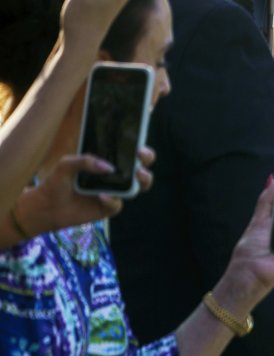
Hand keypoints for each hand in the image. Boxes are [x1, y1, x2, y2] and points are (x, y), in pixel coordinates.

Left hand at [13, 149, 155, 237]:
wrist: (46, 207)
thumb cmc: (57, 182)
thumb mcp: (66, 164)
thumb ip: (86, 160)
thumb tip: (108, 167)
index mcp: (107, 163)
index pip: (129, 153)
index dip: (139, 150)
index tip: (139, 147)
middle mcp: (114, 177)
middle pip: (141, 167)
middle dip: (147, 161)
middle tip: (140, 160)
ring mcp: (114, 192)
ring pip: (139, 187)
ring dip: (143, 180)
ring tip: (137, 176)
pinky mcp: (108, 208)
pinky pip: (118, 204)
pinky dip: (113, 200)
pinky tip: (102, 196)